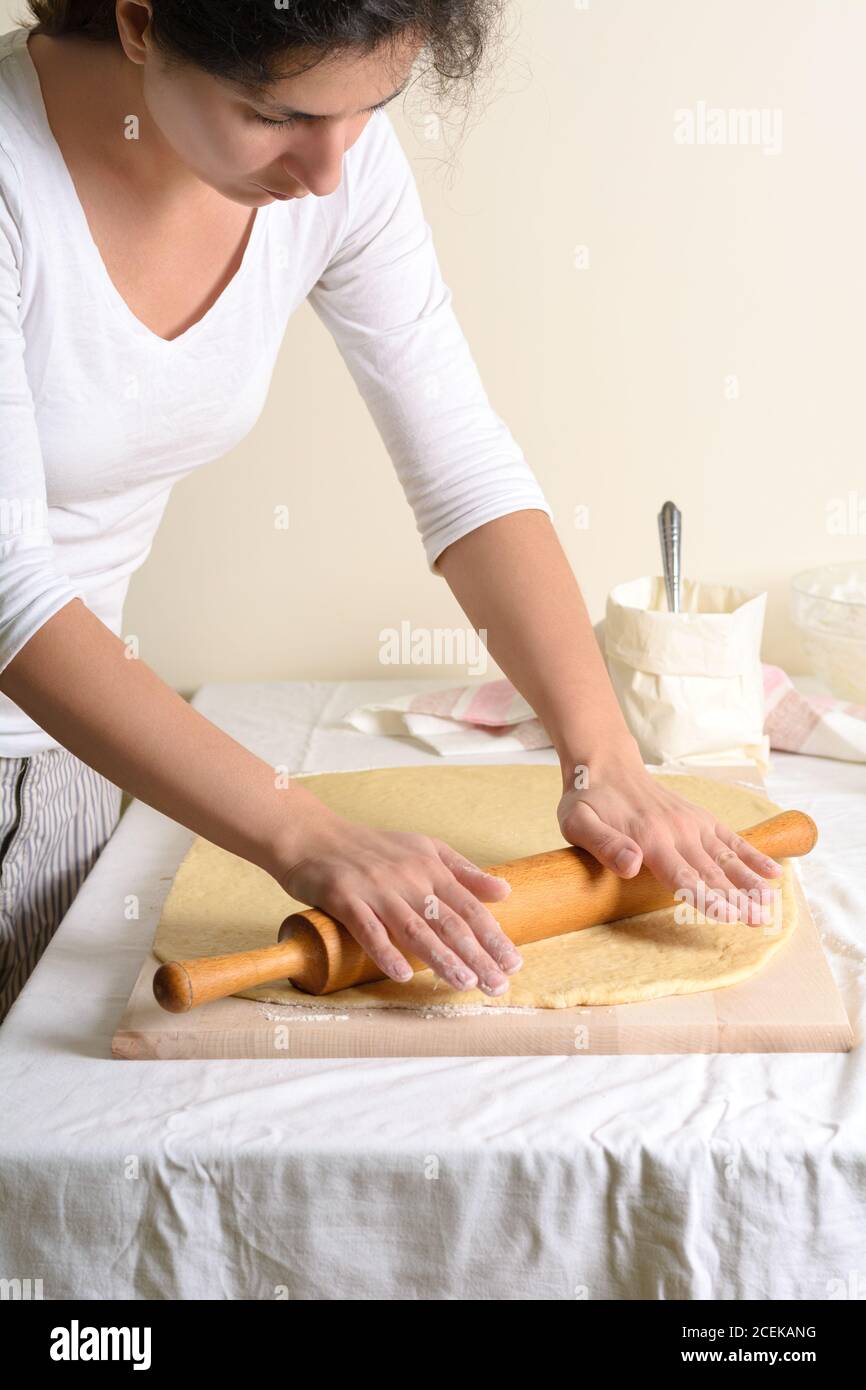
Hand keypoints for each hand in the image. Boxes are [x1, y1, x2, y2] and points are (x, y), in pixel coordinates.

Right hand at [278, 817, 520, 992]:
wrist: (314, 836)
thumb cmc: (372, 847)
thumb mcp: (424, 848)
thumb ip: (463, 871)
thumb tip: (504, 891)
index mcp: (430, 868)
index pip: (469, 907)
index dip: (493, 936)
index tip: (513, 963)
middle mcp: (408, 878)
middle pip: (448, 922)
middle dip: (476, 955)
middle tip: (497, 985)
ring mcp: (376, 889)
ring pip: (414, 928)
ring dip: (441, 958)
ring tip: (465, 983)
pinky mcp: (344, 897)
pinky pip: (367, 928)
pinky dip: (385, 951)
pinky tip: (402, 974)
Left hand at [557, 753, 783, 924]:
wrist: (605, 765)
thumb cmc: (587, 801)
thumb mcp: (578, 823)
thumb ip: (604, 845)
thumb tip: (631, 866)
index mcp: (649, 839)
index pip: (683, 876)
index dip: (706, 897)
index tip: (729, 915)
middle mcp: (677, 832)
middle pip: (712, 872)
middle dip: (737, 899)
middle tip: (761, 921)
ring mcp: (692, 824)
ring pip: (727, 858)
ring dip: (750, 882)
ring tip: (771, 904)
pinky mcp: (700, 818)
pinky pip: (731, 838)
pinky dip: (752, 855)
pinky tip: (773, 873)